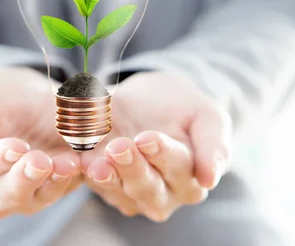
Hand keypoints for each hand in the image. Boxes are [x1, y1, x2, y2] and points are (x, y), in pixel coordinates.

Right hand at [0, 67, 80, 218]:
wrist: (24, 94)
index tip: (16, 146)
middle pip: (10, 194)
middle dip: (26, 177)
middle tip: (40, 160)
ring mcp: (31, 193)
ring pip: (41, 196)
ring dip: (55, 181)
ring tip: (66, 163)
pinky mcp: (61, 185)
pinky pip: (69, 186)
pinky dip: (78, 175)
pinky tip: (85, 161)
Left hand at [81, 71, 231, 221]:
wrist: (148, 99)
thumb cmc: (182, 108)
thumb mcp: (206, 115)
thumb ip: (214, 145)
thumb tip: (210, 179)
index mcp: (192, 177)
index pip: (179, 167)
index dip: (163, 154)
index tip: (146, 138)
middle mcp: (165, 193)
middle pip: (149, 188)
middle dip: (133, 168)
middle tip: (119, 146)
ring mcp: (133, 194)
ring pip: (121, 192)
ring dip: (109, 178)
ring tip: (97, 162)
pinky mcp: (107, 188)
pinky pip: (98, 185)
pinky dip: (88, 175)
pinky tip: (80, 162)